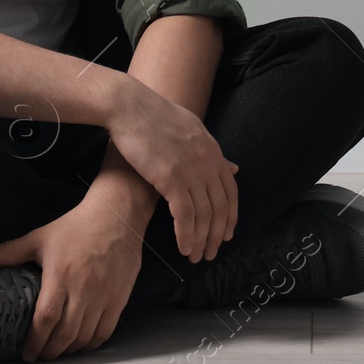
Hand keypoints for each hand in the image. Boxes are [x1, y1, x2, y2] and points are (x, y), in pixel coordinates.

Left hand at [0, 196, 142, 361]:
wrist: (117, 215)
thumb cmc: (76, 227)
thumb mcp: (39, 238)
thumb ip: (7, 252)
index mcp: (60, 275)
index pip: (46, 318)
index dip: (35, 341)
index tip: (27, 354)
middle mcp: (83, 289)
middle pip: (65, 334)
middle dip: (50, 351)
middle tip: (39, 356)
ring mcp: (103, 296)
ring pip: (84, 337)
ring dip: (69, 350)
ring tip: (57, 351)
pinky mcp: (118, 299)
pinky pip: (104, 332)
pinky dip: (91, 344)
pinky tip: (81, 344)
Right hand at [103, 77, 238, 262]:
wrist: (130, 107)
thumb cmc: (153, 117)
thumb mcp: (191, 130)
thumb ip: (211, 153)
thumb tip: (233, 168)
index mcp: (213, 151)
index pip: (231, 191)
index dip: (230, 216)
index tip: (226, 235)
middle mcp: (207, 162)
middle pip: (221, 208)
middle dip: (217, 235)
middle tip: (211, 253)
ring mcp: (192, 170)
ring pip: (204, 216)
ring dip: (202, 241)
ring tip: (196, 257)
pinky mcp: (172, 179)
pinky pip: (185, 216)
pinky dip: (186, 235)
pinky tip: (184, 247)